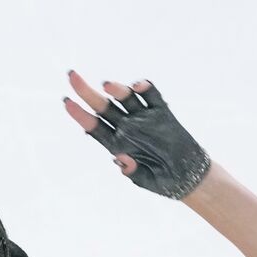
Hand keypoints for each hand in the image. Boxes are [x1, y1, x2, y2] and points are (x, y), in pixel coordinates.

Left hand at [61, 74, 211, 199]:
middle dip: (85, 91)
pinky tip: (138, 86)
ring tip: (106, 84)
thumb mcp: (145, 180)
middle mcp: (127, 127)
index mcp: (116, 144)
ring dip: (116, 90)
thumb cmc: (164, 181)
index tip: (66, 101)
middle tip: (71, 75)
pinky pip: (151, 95)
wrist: (190, 175)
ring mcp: (143, 117)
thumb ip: (132, 172)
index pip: (93, 126)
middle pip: (102, 107)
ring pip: (125, 99)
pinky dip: (144, 88)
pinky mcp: (162, 111)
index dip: (79, 115)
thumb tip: (120, 159)